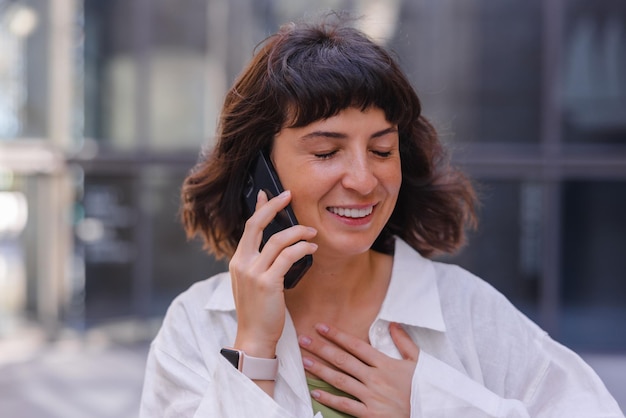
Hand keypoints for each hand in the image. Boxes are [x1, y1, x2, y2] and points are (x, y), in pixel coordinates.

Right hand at [229, 190, 317, 357]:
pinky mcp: (267, 282)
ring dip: (297, 232)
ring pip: (277, 240)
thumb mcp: (252, 283)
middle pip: (256, 225)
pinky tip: (311, 247)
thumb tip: (274, 246)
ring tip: (312, 231)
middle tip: (289, 195)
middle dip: (273, 206)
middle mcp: (242, 263)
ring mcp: (253, 272)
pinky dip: (302, 248)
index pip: (248, 228)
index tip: (267, 193)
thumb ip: (259, 263)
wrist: (254, 337)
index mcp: (238, 262)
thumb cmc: (258, 311)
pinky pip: (287, 257)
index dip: (258, 208)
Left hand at [299, 322, 418, 417]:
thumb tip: (393, 323)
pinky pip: (345, 405)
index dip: (337, 335)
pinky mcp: (370, 414)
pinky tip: (315, 392)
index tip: (322, 327)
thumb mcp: (418, 362)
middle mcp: (375, 378)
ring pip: (340, 380)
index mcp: (385, 364)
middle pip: (343, 360)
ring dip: (320, 369)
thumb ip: (404, 342)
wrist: (432, 413)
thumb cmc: (423, 388)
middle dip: (322, 348)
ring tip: (304, 360)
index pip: (356, 346)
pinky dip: (330, 399)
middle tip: (304, 339)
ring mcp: (371, 396)